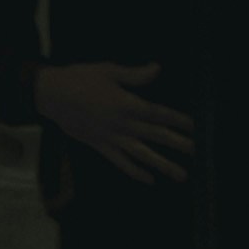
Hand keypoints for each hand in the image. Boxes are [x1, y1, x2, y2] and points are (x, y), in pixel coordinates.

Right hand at [33, 59, 193, 181]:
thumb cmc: (79, 78)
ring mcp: (111, 137)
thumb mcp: (107, 70)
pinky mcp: (100, 145)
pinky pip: (120, 162)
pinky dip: (135, 171)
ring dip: (163, 165)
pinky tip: (149, 179)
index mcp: (125, 103)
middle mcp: (122, 123)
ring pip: (142, 154)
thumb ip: (134, 74)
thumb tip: (157, 69)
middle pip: (155, 135)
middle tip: (198, 153)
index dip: (178, 120)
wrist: (50, 94)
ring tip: (181, 175)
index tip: (196, 127)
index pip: (158, 113)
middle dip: (179, 144)